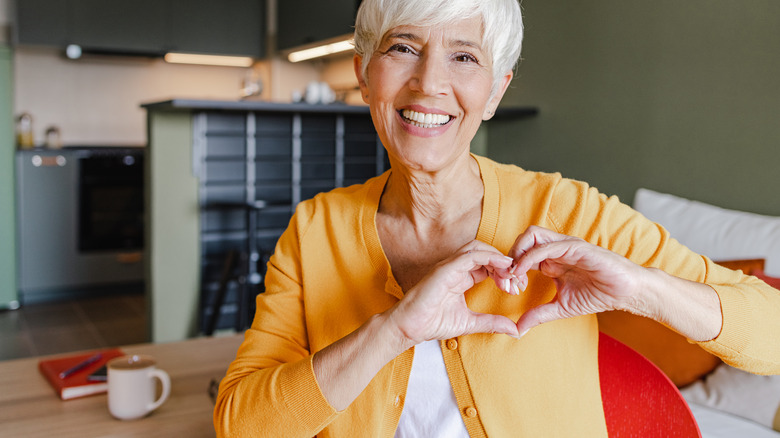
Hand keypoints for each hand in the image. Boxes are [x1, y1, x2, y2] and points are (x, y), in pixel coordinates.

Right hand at [387, 240, 520, 346]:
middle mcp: (456, 268)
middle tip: (517, 281)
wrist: (410, 327)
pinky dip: (489, 257)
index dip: (504, 273)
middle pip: (486, 253)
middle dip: (505, 264)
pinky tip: (503, 265)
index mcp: (461, 277)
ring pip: (478, 248)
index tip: (516, 288)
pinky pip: (470, 255)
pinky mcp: (445, 269)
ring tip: (511, 273)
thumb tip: (516, 330)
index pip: (487, 265)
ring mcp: (449, 266)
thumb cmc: (432, 323)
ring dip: (498, 258)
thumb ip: (492, 323)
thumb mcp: (470, 323)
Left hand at [508, 226, 647, 335]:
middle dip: (508, 259)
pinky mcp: (575, 247)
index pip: (521, 254)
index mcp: (550, 260)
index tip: (508, 290)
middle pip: (521, 240)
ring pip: (531, 235)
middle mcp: (555, 249)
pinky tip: (523, 272)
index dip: (509, 269)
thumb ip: (538, 315)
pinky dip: (529, 257)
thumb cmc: (598, 295)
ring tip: (514, 275)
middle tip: (507, 282)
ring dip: (517, 253)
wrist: (627, 292)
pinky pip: (546, 246)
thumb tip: (517, 329)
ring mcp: (565, 245)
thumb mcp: (561, 307)